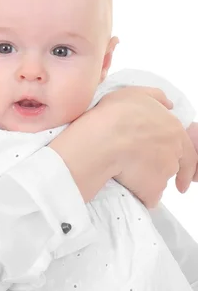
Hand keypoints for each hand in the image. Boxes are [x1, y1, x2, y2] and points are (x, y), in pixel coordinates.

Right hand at [99, 86, 196, 206]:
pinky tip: (126, 185)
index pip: (188, 151)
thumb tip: (168, 104)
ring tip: (127, 172)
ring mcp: (164, 174)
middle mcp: (174, 153)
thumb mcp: (135, 93)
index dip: (184, 160)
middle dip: (162, 168)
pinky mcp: (151, 190)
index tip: (180, 171)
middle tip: (144, 167)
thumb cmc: (116, 114)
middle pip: (174, 166)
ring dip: (148, 179)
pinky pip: (148, 197)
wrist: (102, 139)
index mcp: (174, 131)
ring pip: (160, 181)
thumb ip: (156, 97)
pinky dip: (139, 194)